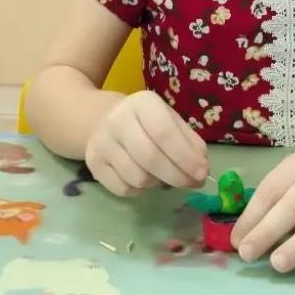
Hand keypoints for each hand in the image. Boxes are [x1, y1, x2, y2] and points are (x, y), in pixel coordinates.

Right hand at [85, 90, 208, 196]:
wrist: (103, 120)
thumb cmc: (147, 122)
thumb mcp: (171, 121)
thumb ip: (190, 143)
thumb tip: (201, 170)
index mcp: (142, 103)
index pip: (164, 133)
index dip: (185, 157)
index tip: (202, 173)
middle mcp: (118, 120)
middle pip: (150, 158)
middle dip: (177, 176)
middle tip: (191, 183)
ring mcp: (102, 143)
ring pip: (137, 177)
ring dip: (158, 182)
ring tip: (162, 174)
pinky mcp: (93, 164)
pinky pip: (123, 189)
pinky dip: (140, 190)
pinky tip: (144, 177)